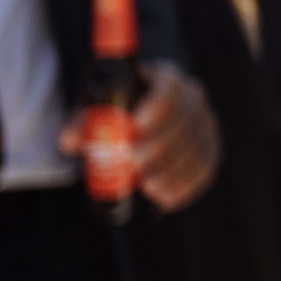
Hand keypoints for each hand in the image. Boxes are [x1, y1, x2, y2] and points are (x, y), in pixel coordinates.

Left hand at [57, 61, 220, 211]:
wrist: (144, 118)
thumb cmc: (117, 111)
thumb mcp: (98, 110)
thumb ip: (84, 123)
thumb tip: (69, 140)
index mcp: (165, 80)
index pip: (170, 87)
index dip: (158, 105)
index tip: (137, 125)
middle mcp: (193, 98)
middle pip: (185, 120)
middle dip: (161, 146)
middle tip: (135, 165)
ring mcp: (206, 124)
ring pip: (197, 147)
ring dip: (174, 171)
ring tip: (149, 188)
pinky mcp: (210, 148)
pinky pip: (206, 168)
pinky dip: (187, 186)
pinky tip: (167, 200)